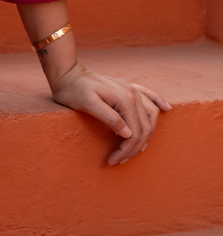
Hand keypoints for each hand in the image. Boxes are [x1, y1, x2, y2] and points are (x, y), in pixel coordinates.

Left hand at [49, 62, 171, 164]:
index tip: (113, 161)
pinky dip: (159, 102)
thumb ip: (109, 118)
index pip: (134, 132)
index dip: (126, 150)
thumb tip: (128, 134)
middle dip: (134, 148)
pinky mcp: (128, 88)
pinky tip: (166, 109)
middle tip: (119, 160)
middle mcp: (133, 93)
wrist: (68, 74)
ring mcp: (131, 89)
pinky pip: (149, 95)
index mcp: (125, 99)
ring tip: (136, 150)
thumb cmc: (74, 90)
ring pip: (150, 116)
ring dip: (146, 135)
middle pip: (144, 128)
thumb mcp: (87, 105)